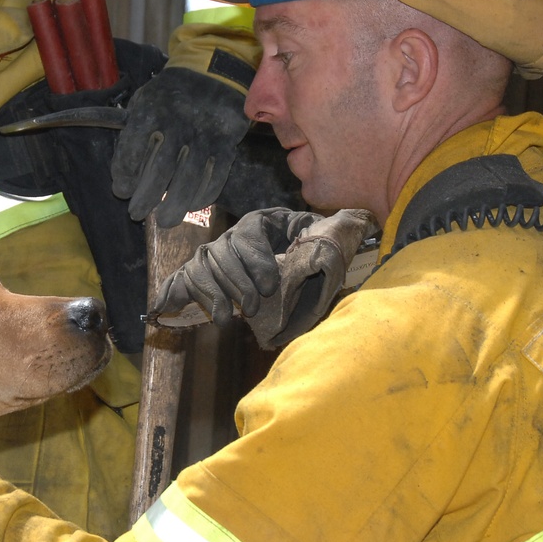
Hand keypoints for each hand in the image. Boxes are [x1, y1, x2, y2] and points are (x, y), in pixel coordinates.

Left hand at [111, 67, 249, 227]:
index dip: (124, 175)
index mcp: (152, 113)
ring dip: (175, 204)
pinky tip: (192, 205)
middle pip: (160, 170)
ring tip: (164, 220)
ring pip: (189, 178)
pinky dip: (204, 195)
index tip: (121, 190)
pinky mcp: (226, 145)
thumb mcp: (144, 100)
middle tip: (136, 214)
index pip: (132, 150)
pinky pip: (216, 176)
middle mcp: (178, 126)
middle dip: (146, 197)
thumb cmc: (170, 94)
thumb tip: (124, 173)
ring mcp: (205, 137)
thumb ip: (133, 131)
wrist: (214, 74)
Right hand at [151, 208, 378, 347]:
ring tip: (229, 318)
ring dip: (217, 294)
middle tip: (253, 307)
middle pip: (225, 253)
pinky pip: (188, 280)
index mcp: (258, 222)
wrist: (271, 271)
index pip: (249, 233)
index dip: (256, 260)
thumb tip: (354, 225)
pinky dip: (193, 295)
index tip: (269, 286)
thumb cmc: (295, 255)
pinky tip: (201, 313)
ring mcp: (210, 253)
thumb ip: (323, 234)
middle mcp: (230, 235)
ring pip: (205, 268)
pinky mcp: (195, 272)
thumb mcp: (310, 240)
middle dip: (239, 283)